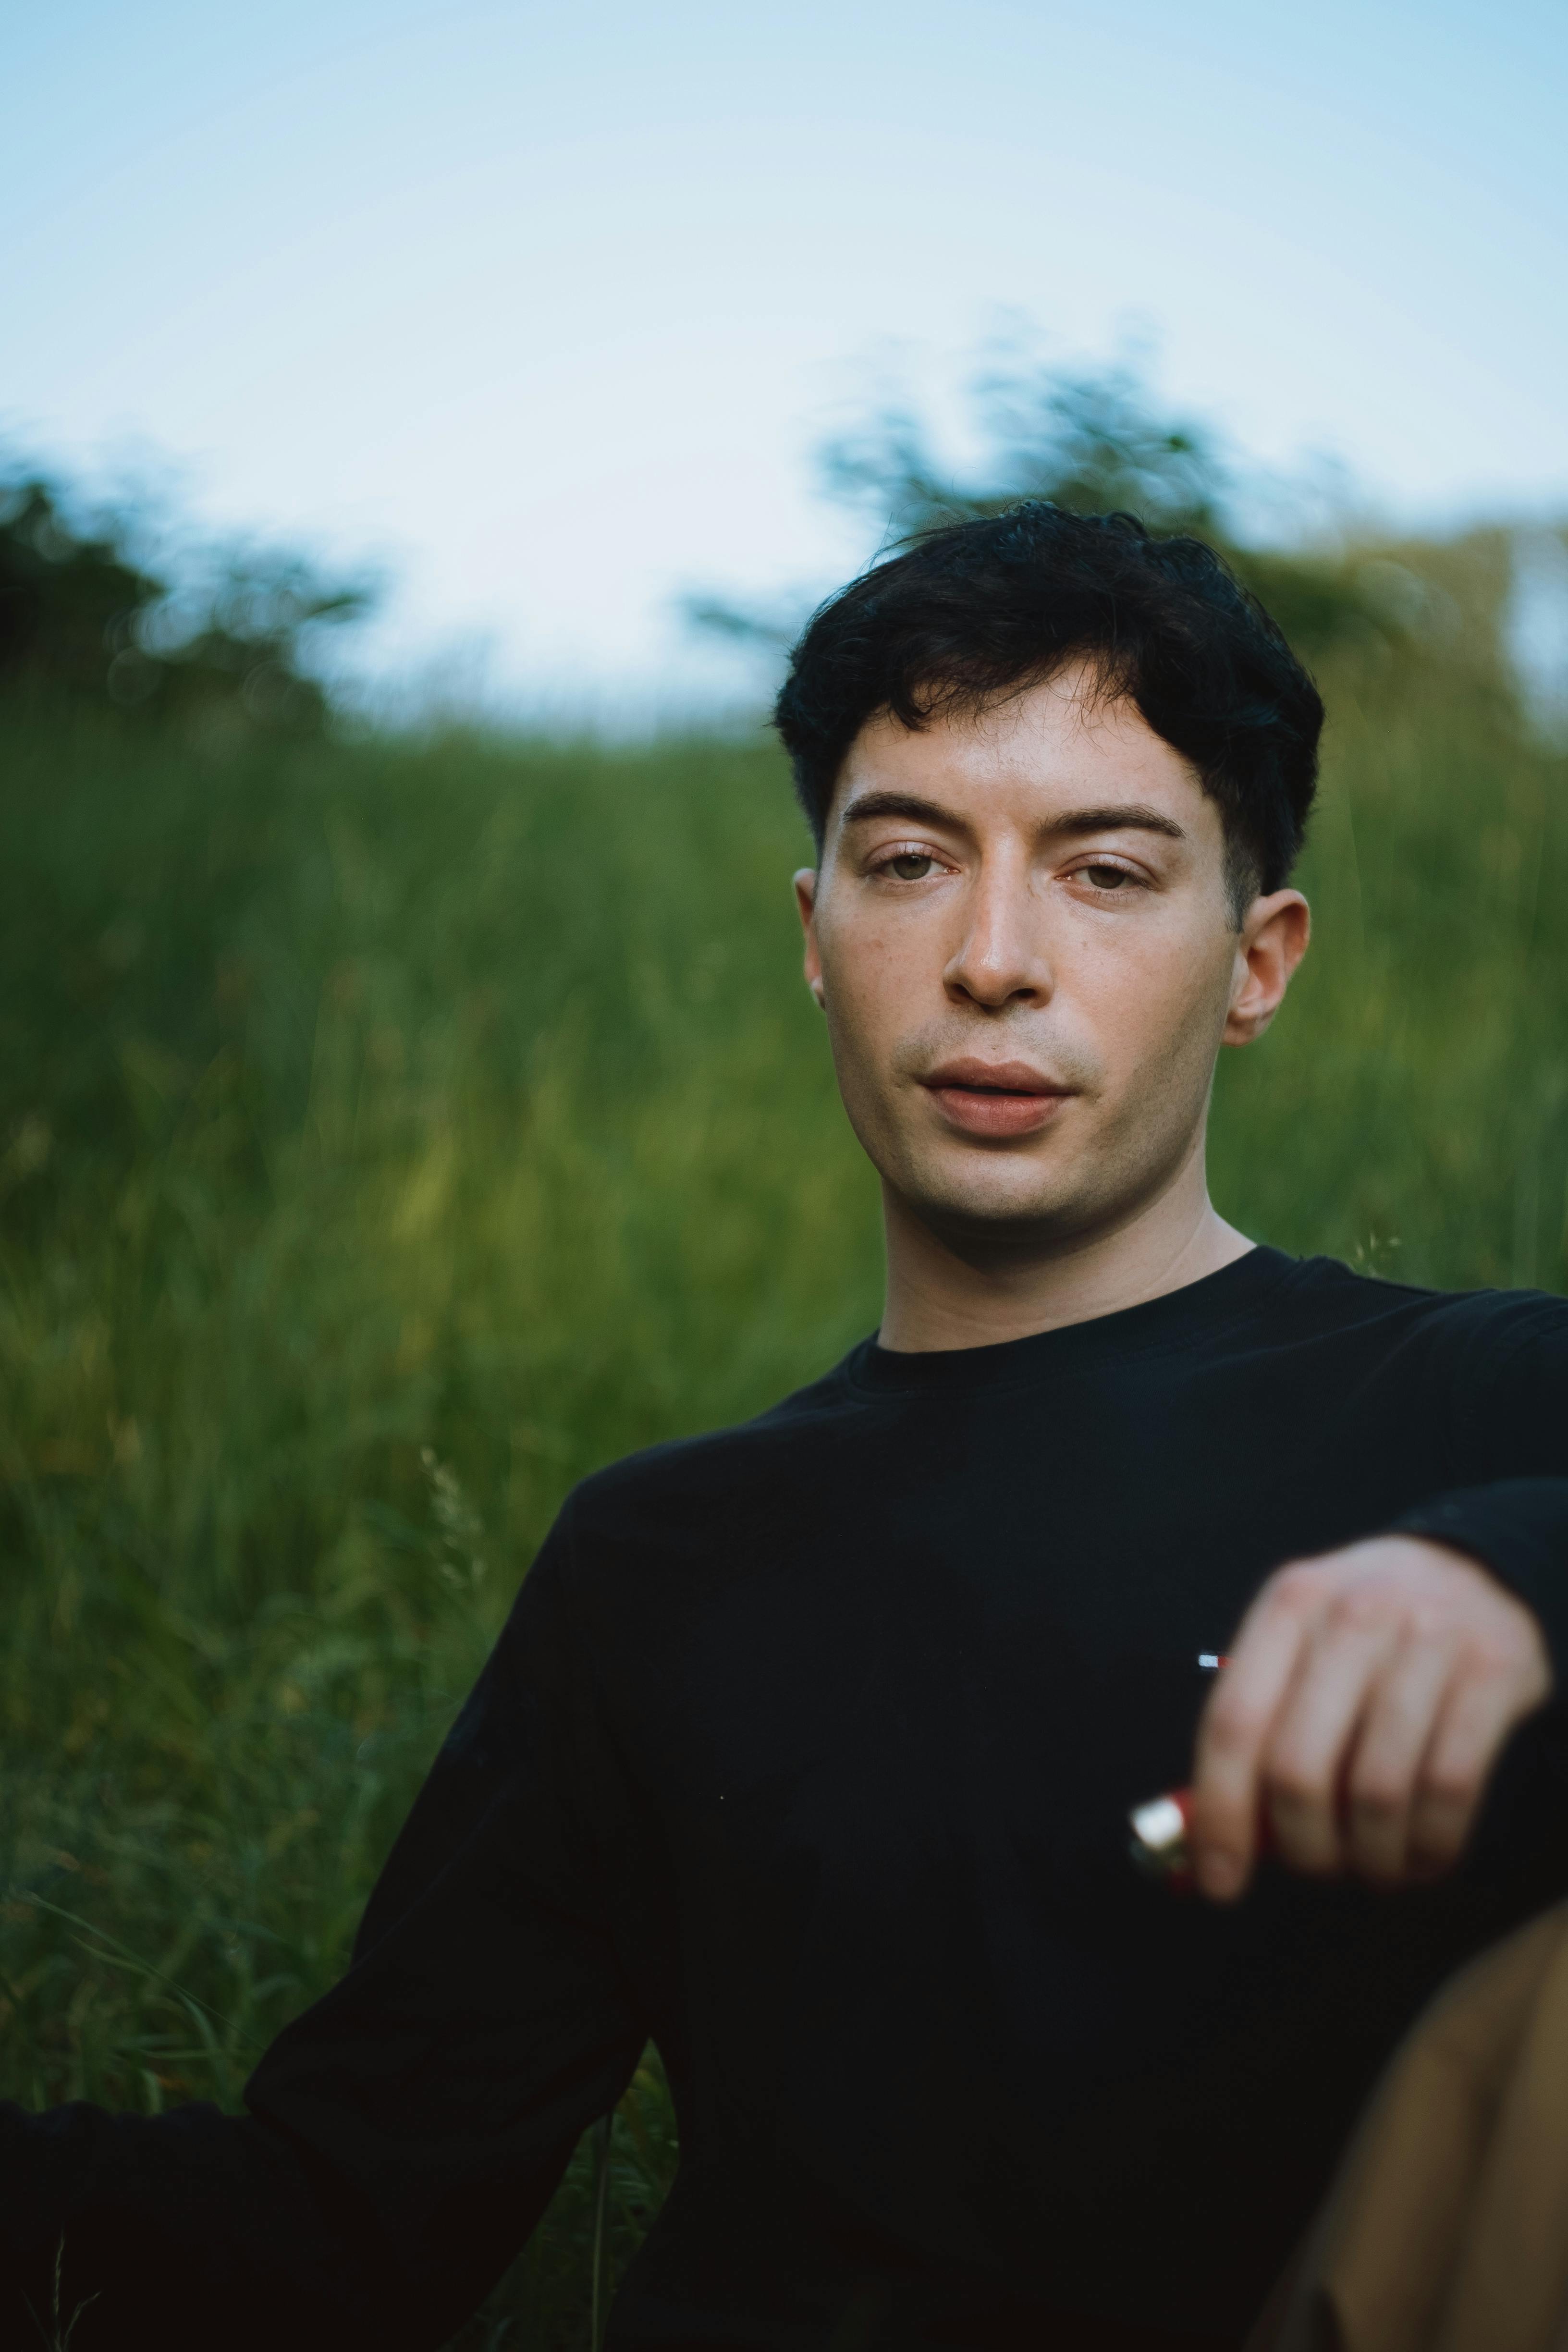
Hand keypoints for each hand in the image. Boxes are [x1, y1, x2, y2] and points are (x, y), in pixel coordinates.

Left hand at [1190, 1536, 1552, 1900]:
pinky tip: (1423, 1855)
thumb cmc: (1370, 1627)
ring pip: (1377, 1791)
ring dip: (1371, 1857)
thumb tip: (1219, 1836)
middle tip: (1316, 1867)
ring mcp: (1428, 1641)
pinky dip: (1431, 1845)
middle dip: (1303, 1847)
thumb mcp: (1304, 1638)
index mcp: (1288, 1605)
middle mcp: (1353, 1616)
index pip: (1232, 1724)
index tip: (1222, 1882)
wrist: (1478, 1568)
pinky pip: (1449, 1788)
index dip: (1221, 1815)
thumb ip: (1260, 1721)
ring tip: (1375, 1868)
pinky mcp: (1493, 1672)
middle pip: (1299, 1769)